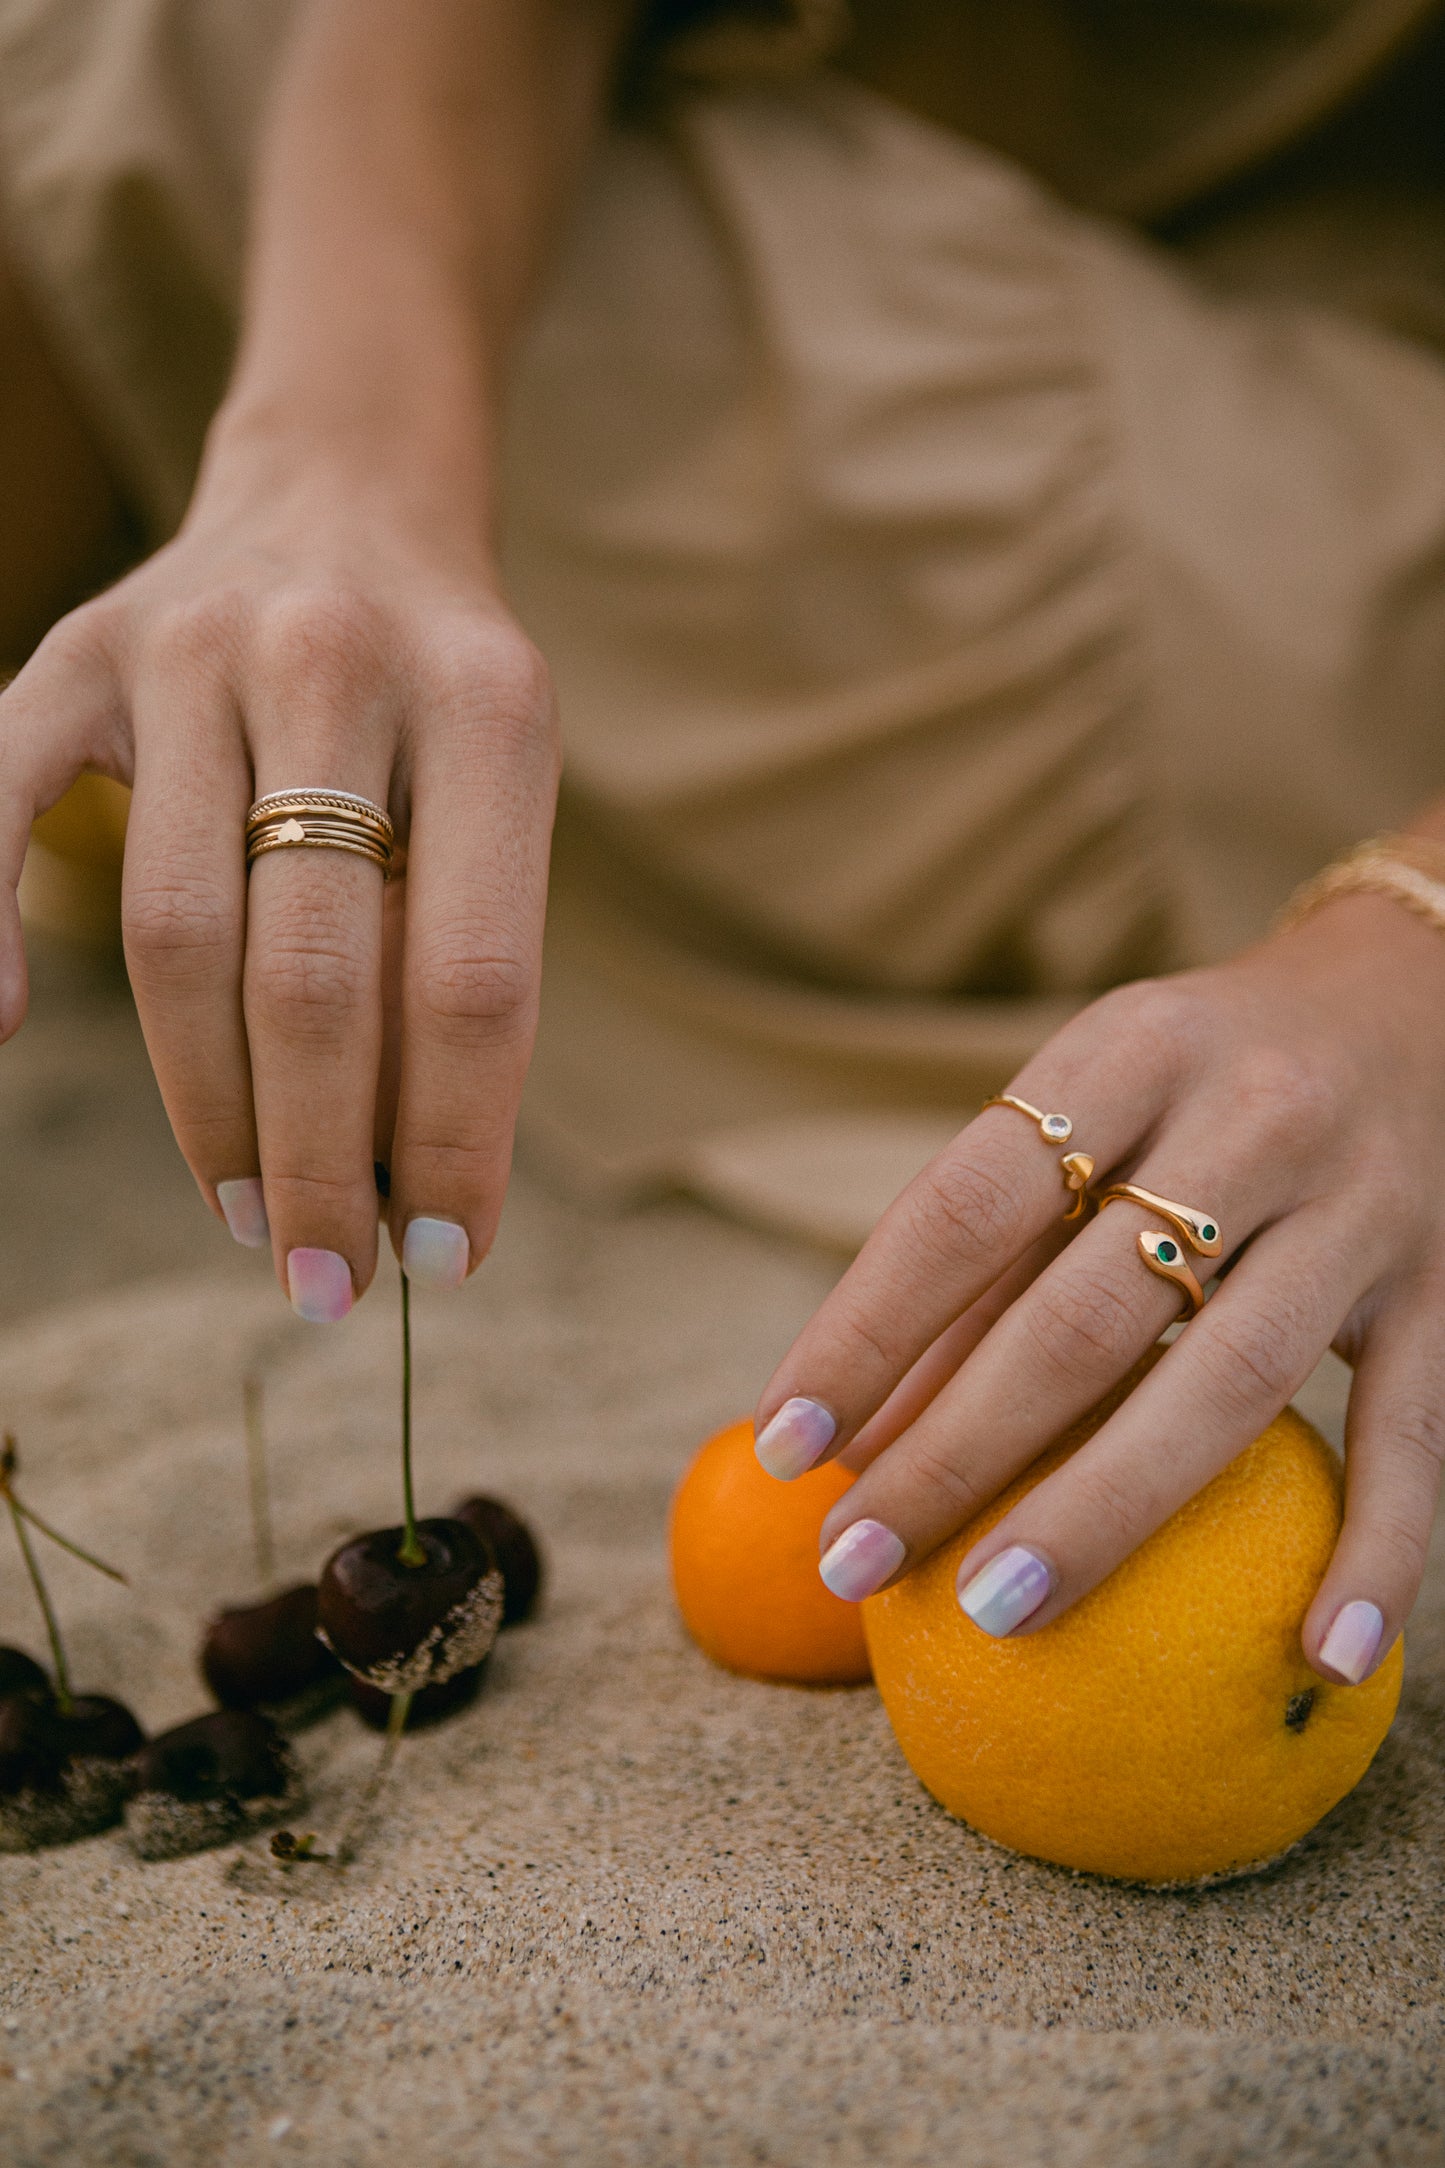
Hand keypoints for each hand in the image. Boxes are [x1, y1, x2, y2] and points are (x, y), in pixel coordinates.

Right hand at [0, 439, 558, 1313]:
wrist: (352, 490)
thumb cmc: (442, 690)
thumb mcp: (506, 791)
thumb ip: (465, 954)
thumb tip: (414, 1184)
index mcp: (490, 707)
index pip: (472, 978)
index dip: (455, 1140)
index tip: (444, 1254)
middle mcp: (337, 662)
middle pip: (314, 975)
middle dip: (321, 1156)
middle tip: (331, 1275)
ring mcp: (191, 648)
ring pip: (179, 932)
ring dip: (210, 1106)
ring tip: (251, 1214)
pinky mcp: (77, 652)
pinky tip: (2, 1039)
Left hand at [753, 890, 1444, 1684]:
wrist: (1417, 996)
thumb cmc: (1200, 1077)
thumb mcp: (1089, 1109)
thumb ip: (987, 1260)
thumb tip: (854, 1437)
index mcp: (1130, 1051)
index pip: (968, 1205)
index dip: (867, 1328)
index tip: (783, 1444)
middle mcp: (1252, 1117)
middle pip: (1085, 1312)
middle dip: (955, 1449)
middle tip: (855, 1559)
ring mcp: (1364, 1206)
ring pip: (1231, 1382)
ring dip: (1104, 1510)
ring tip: (994, 1613)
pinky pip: (1416, 1434)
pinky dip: (1376, 1550)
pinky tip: (1318, 1657)